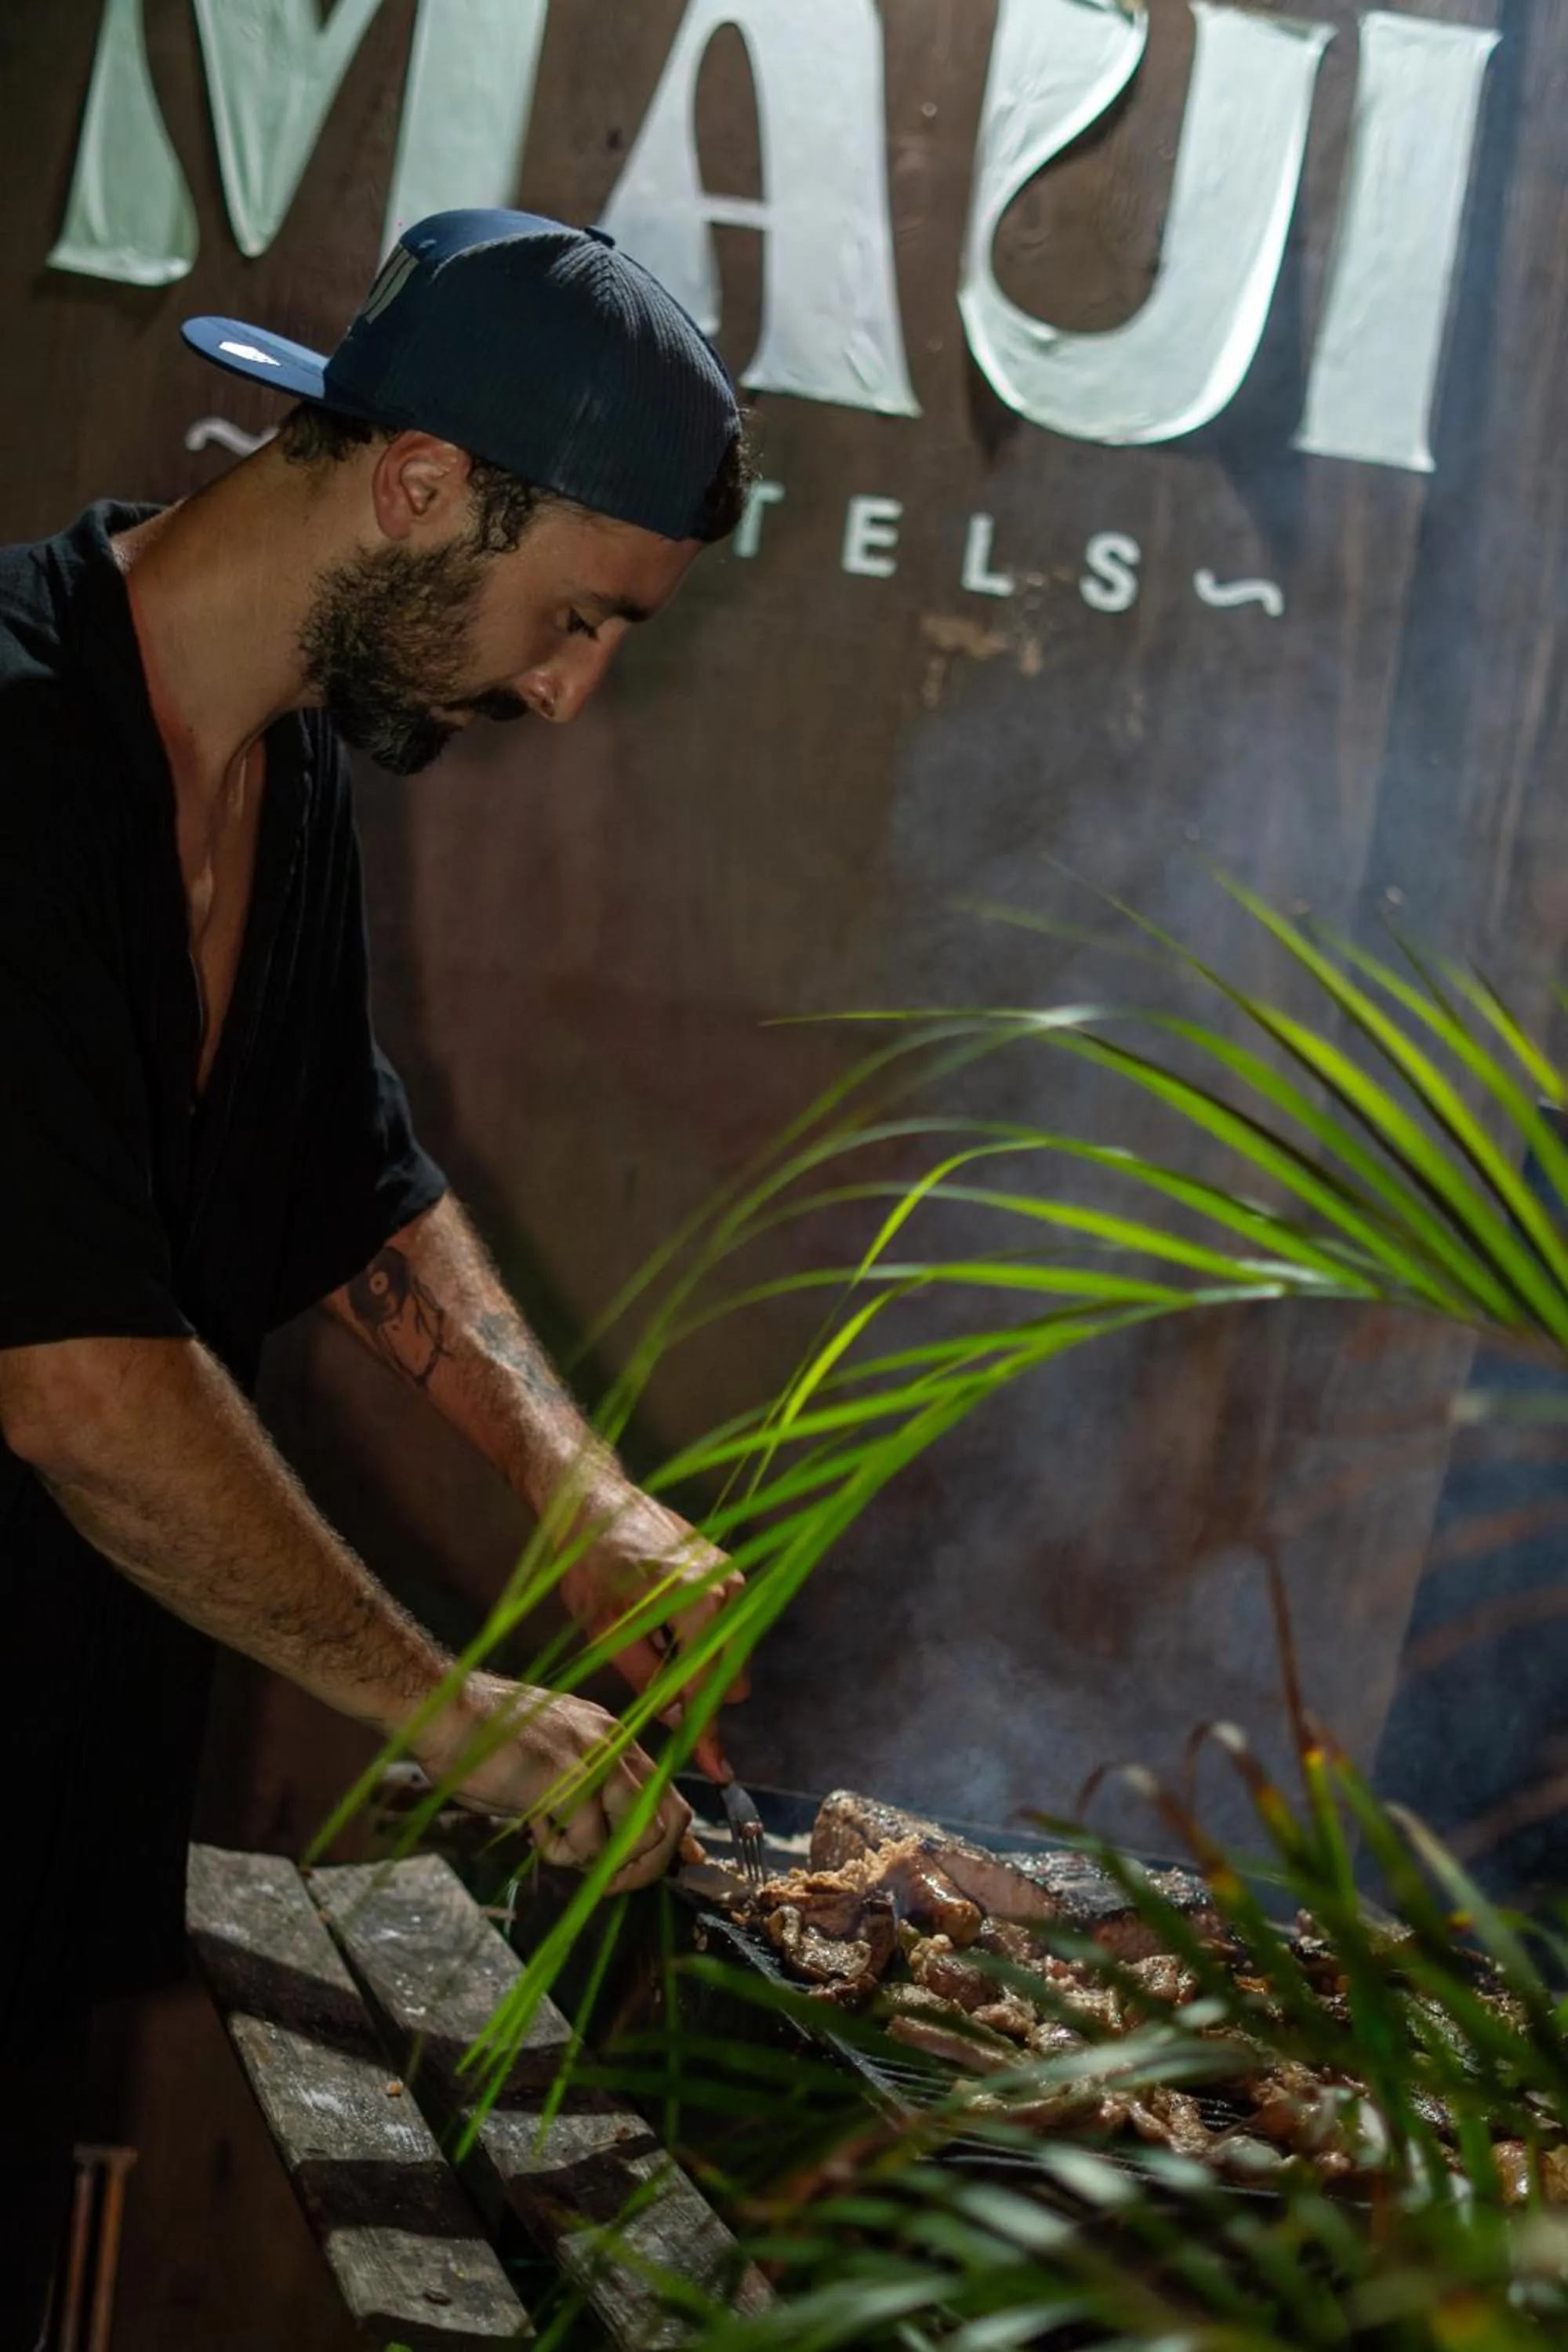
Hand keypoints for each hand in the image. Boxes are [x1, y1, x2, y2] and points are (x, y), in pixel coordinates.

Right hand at [414, 1671, 690, 1891]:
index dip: (670, 1840)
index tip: (659, 1869)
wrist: (448, 1714)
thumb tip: (600, 1842)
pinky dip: (565, 1854)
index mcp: (613, 1737)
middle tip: (606, 1882)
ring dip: (605, 1860)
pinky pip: (591, 1843)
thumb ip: (583, 1796)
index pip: (667, 1793)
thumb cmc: (484, 1743)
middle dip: (645, 1865)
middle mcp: (616, 1744)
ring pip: (641, 1834)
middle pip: (671, 1819)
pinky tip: (535, 1833)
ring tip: (562, 1849)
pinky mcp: (573, 1780)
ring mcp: (598, 1759)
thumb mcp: (550, 1767)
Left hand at [558, 1486, 748, 1780]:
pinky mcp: (728, 1568)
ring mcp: (732, 1575)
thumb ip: (648, 1677)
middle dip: (700, 1690)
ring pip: (731, 1649)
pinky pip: (727, 1622)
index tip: (717, 1769)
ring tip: (651, 1639)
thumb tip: (678, 1717)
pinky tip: (662, 1622)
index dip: (709, 1731)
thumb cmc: (590, 1561)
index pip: (709, 1684)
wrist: (596, 1500)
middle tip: (655, 1684)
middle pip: (731, 1672)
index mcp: (695, 1602)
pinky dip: (701, 1637)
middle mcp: (727, 1587)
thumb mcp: (607, 1629)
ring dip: (699, 1662)